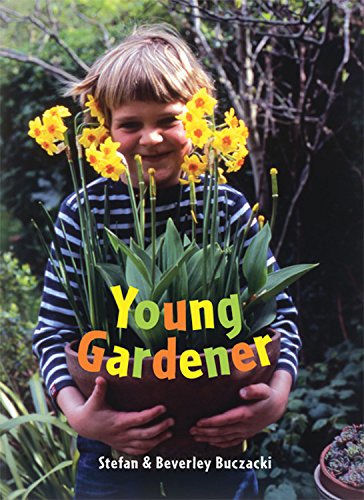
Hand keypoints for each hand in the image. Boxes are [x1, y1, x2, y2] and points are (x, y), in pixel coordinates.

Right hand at [57, 377, 173, 454]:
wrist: (83, 426)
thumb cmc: (92, 409)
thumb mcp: (95, 400)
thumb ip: (100, 389)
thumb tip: (100, 378)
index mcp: (118, 421)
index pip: (139, 419)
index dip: (152, 414)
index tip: (163, 407)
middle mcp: (122, 434)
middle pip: (145, 434)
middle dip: (160, 428)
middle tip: (172, 420)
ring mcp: (122, 442)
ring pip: (144, 445)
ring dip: (158, 440)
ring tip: (170, 432)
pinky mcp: (122, 446)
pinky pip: (138, 451)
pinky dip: (149, 448)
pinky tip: (158, 442)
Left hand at [189, 370, 291, 447]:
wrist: (277, 406)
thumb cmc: (267, 394)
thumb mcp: (263, 389)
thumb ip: (253, 390)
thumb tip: (243, 392)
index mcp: (246, 414)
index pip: (225, 420)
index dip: (211, 422)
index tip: (198, 422)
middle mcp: (244, 426)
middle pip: (221, 431)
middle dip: (205, 431)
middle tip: (191, 430)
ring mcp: (245, 432)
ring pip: (224, 438)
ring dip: (209, 438)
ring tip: (195, 436)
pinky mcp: (245, 435)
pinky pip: (231, 442)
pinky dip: (219, 443)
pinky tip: (210, 442)